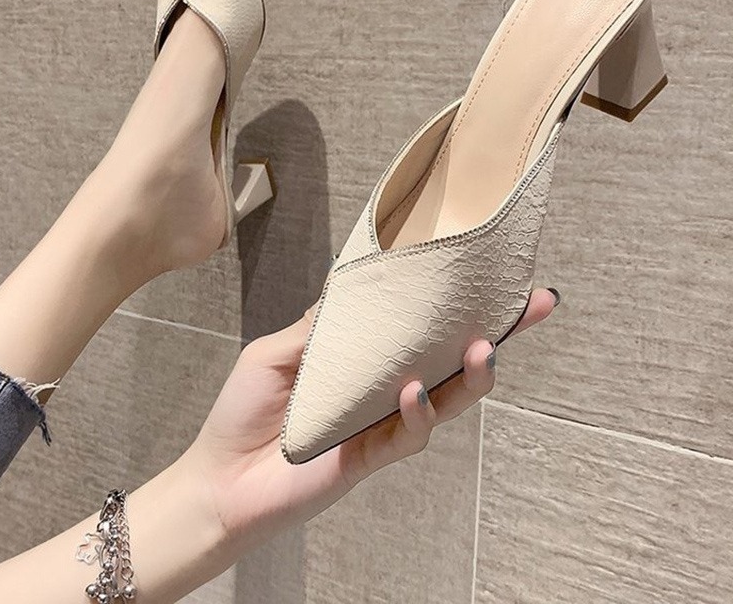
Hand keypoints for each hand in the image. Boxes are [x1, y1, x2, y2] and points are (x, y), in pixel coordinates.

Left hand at [187, 288, 556, 556]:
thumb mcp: (274, 352)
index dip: (449, 304)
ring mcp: (382, 423)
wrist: (221, 478)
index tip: (487, 273)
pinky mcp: (373, 455)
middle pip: (448, 358)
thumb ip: (315, 326)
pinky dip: (418, 414)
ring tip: (484, 348)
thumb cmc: (243, 412)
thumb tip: (351, 288)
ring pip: (445, 399)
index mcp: (361, 359)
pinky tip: (415, 392)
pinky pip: (409, 436)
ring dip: (470, 375)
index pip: (414, 326)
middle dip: (493, 332)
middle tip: (531, 305)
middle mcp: (381, 388)